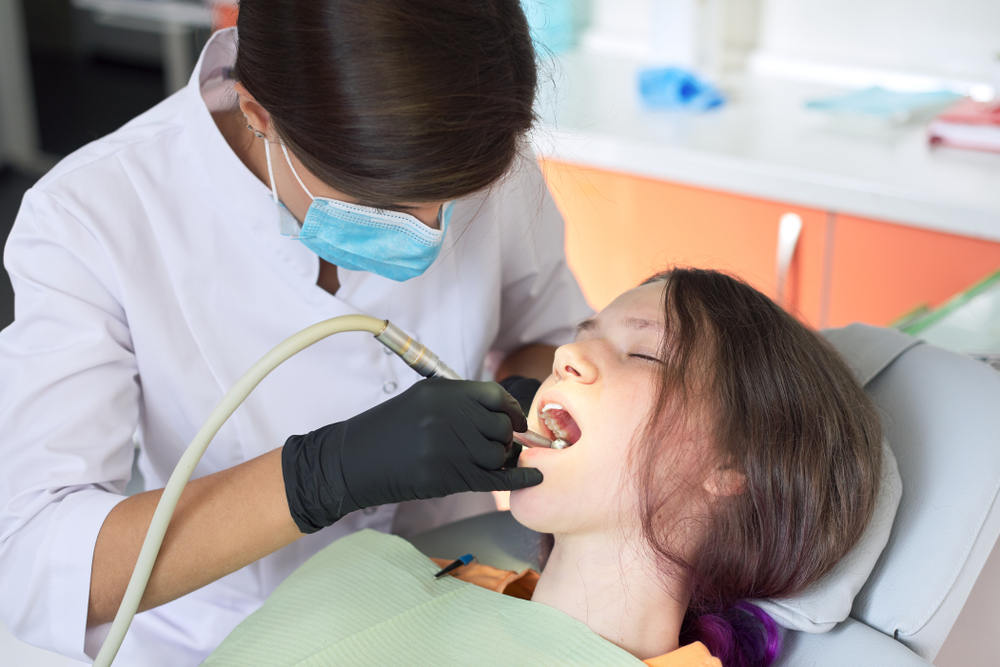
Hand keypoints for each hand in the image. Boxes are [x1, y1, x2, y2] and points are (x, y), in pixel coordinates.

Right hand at [282, 378, 542, 532]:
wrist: (351, 462)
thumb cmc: (386, 431)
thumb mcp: (419, 401)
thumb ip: (457, 402)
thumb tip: (500, 412)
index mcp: (441, 392)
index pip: (494, 395)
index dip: (512, 408)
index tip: (517, 420)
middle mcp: (446, 416)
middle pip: (500, 426)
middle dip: (506, 438)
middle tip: (502, 446)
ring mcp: (445, 447)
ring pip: (497, 454)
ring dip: (501, 460)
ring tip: (491, 462)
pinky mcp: (443, 477)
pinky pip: (494, 479)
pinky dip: (519, 480)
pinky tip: (535, 479)